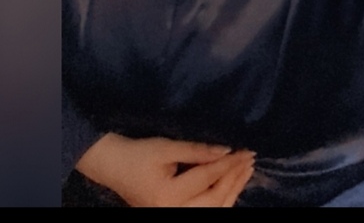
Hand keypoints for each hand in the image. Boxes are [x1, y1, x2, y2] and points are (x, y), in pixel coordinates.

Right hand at [75, 133, 254, 206]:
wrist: (114, 167)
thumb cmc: (138, 154)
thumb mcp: (166, 147)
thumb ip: (196, 150)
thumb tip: (226, 149)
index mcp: (168, 196)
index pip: (207, 179)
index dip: (228, 164)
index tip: (246, 150)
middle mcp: (172, 212)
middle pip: (214, 201)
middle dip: (234, 179)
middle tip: (250, 159)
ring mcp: (173, 217)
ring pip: (213, 210)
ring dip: (232, 190)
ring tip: (247, 171)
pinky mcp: (174, 215)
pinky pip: (205, 212)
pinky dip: (221, 199)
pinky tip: (232, 185)